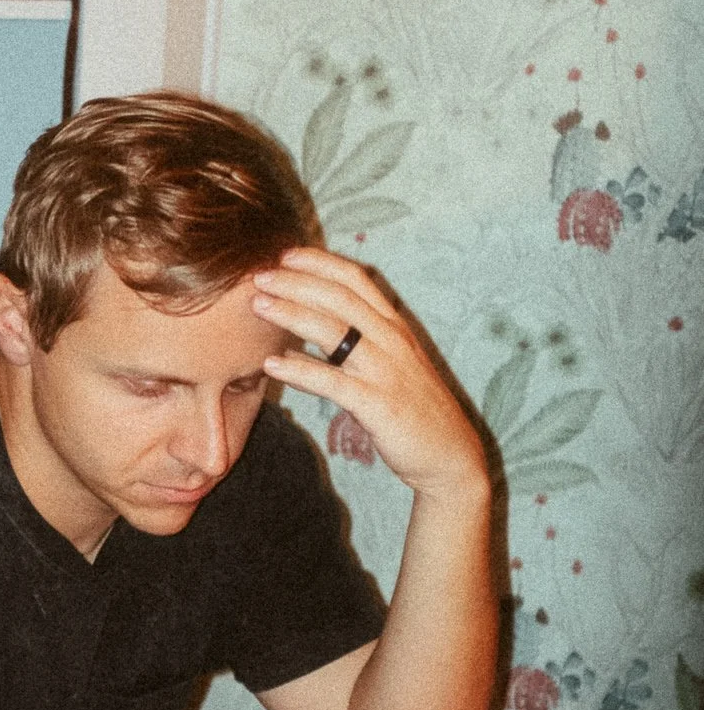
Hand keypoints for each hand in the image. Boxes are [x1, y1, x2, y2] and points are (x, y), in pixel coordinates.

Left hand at [251, 248, 487, 501]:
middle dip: (297, 281)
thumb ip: (360, 340)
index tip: (286, 254)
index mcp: (395, 326)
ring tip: (258, 306)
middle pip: (339, 297)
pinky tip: (271, 365)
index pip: (356, 279)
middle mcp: (392, 341)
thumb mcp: (392, 363)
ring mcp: (385, 371)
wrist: (450, 455)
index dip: (320, 262)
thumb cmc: (415, 409)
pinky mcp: (378, 404)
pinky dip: (299, 371)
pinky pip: (332, 382)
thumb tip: (313, 323)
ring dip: (291, 314)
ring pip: (334, 331)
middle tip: (259, 275)